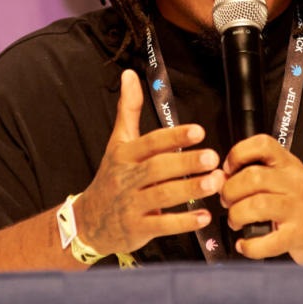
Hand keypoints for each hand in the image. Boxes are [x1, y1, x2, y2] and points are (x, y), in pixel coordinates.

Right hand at [74, 69, 224, 255]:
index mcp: (125, 155)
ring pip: (162, 196)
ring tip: (215, 182)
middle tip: (213, 157)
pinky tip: (205, 216)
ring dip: (190, 189)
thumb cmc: (110, 177)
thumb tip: (129, 74)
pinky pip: (162, 226)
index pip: (150, 142)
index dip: (174, 136)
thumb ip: (128, 109)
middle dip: (186, 163)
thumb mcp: (117, 142)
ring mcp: (131, 205)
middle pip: (158, 168)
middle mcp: (126, 178)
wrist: (87, 221)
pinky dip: (184, 222)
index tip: (198, 131)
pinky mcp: (137, 229)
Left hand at [220, 135, 302, 263]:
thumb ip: (258, 176)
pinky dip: (249, 246)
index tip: (229, 169)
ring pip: (256, 205)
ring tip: (236, 221)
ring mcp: (298, 208)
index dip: (238, 154)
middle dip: (230, 191)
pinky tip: (245, 244)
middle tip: (227, 201)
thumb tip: (221, 179)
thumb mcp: (287, 181)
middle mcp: (295, 182)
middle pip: (252, 177)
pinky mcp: (299, 234)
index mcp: (289, 165)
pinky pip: (267, 241)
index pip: (262, 144)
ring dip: (236, 215)